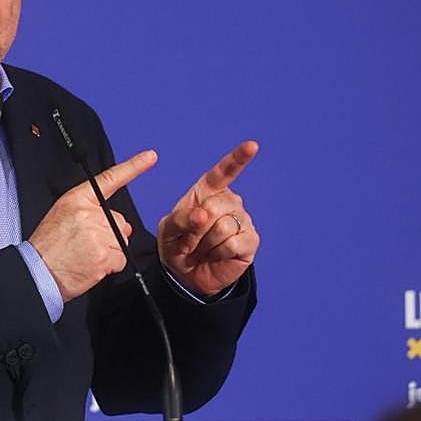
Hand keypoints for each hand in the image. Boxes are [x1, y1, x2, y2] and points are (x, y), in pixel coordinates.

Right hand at [29, 150, 157, 301]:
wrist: (38, 271)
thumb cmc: (49, 246)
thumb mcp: (63, 215)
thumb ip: (92, 213)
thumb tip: (123, 226)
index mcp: (78, 199)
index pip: (109, 179)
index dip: (133, 167)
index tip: (150, 157)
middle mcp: (90, 214)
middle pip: (120, 221)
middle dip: (110, 234)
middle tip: (87, 244)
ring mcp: (98, 235)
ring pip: (121, 241)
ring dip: (109, 251)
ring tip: (86, 256)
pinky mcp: (104, 256)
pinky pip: (120, 259)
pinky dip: (110, 266)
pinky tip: (92, 266)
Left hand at [157, 141, 259, 297]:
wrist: (188, 274)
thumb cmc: (177, 245)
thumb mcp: (168, 230)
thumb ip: (180, 219)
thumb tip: (203, 214)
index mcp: (208, 191)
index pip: (224, 171)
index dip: (238, 158)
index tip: (252, 146)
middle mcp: (229, 201)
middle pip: (213, 208)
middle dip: (195, 229)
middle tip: (190, 241)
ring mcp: (243, 220)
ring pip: (223, 227)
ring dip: (205, 244)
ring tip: (203, 249)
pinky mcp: (251, 240)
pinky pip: (232, 244)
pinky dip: (218, 253)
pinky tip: (217, 255)